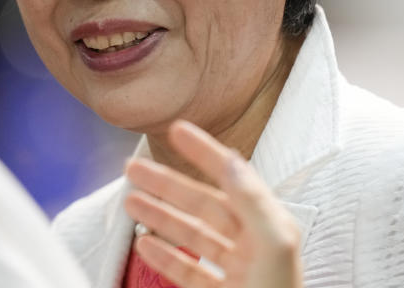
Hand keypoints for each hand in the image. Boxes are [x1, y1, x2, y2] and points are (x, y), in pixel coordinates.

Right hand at [123, 120, 301, 287]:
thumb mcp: (274, 247)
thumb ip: (253, 201)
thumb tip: (231, 161)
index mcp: (270, 227)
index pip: (234, 178)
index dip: (205, 151)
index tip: (177, 130)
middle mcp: (254, 246)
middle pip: (203, 204)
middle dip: (167, 184)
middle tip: (132, 169)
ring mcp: (239, 275)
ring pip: (192, 236)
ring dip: (160, 217)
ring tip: (129, 202)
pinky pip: (190, 272)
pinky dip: (166, 257)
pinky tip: (145, 245)